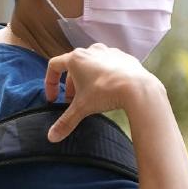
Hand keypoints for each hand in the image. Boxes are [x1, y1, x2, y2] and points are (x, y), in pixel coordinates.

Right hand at [44, 43, 162, 142]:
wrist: (137, 87)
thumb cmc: (106, 92)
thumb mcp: (82, 108)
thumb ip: (66, 122)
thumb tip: (52, 137)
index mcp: (76, 59)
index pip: (54, 66)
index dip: (50, 83)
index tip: (54, 99)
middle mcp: (91, 51)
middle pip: (73, 67)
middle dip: (71, 86)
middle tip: (73, 102)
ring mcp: (108, 52)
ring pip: (91, 65)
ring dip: (87, 79)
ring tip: (91, 95)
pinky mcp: (123, 57)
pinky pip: (109, 65)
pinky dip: (105, 76)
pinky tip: (110, 89)